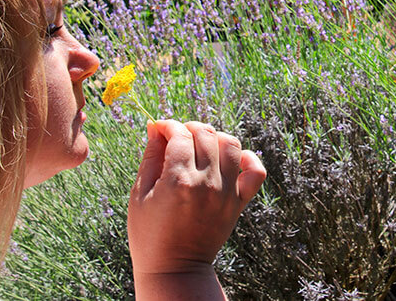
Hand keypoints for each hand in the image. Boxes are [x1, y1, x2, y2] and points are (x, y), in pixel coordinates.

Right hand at [127, 119, 265, 295]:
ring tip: (201, 145)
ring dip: (215, 137)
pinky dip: (247, 158)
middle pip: (205, 134)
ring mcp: (226, 192)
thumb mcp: (140, 195)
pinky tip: (231, 159)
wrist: (175, 268)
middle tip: (178, 137)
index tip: (160, 129)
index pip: (180, 134)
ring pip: (231, 144)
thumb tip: (156, 127)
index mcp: (178, 180)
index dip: (168, 126)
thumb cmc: (149, 233)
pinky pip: (255, 171)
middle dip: (189, 127)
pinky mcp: (239, 202)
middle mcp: (207, 183)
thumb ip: (150, 157)